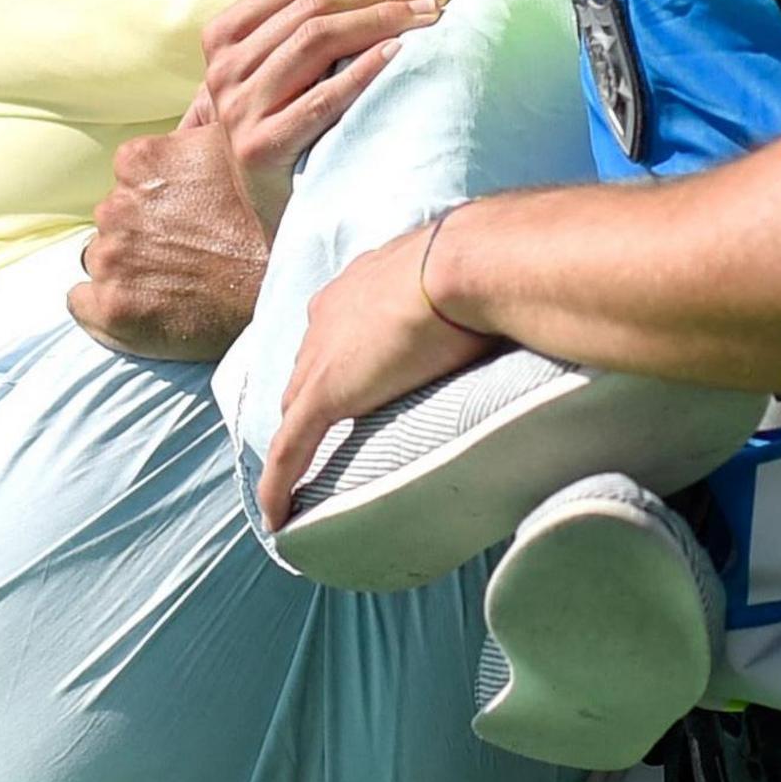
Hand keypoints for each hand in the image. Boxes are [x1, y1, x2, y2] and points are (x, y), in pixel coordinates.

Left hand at [70, 126, 271, 358]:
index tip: (190, 216)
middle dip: (144, 232)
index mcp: (138, 160)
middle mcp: (116, 206)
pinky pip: (81, 303)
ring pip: (103, 259)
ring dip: (130, 267)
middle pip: (117, 219)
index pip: (130, 179)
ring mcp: (112, 258)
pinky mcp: (112, 307)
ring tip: (177, 280)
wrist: (291, 277)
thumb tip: (201, 85)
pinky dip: (102, 306)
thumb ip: (205, 116)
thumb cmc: (271, 210)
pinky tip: (141, 306)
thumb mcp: (239, 141)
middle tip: (190, 251)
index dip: (160, 199)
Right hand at [195, 0, 441, 223]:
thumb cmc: (289, 121)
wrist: (268, 206)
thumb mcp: (292, 56)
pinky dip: (362, 72)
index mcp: (225, 34)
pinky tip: (398, 57)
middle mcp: (223, 68)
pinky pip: (321, 99)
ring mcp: (238, 109)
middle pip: (312, 7)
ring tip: (430, 21)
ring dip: (383, 23)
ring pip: (316, 41)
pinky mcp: (260, 149)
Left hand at [255, 224, 495, 532]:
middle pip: (306, 373)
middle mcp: (328, 317)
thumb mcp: (466, 285)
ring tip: (301, 484)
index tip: (351, 391)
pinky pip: (290, 449)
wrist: (468, 263)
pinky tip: (277, 518)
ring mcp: (322, 356)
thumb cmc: (484, 267)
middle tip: (322, 444)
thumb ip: (464, 306)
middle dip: (309, 405)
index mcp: (360, 287)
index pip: (336, 336)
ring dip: (295, 446)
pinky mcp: (324, 394)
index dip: (337, 367)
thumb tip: (502, 322)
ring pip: (294, 413)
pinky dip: (278, 484)